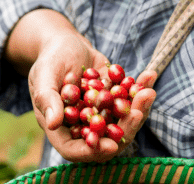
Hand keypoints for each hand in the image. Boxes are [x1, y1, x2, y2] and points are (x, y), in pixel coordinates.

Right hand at [28, 32, 156, 161]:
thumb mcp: (44, 75)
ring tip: (148, 91)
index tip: (111, 145)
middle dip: (126, 128)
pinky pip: (131, 100)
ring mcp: (103, 114)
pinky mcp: (116, 99)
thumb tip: (52, 124)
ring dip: (139, 109)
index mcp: (61, 128)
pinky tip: (149, 76)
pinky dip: (141, 89)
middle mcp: (84, 126)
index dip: (93, 151)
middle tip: (138, 113)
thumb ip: (48, 99)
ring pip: (124, 122)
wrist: (66, 43)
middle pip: (106, 139)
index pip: (75, 149)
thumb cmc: (49, 60)